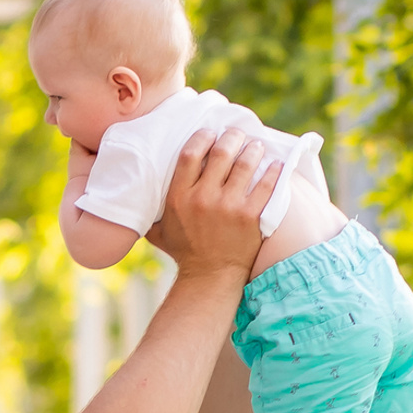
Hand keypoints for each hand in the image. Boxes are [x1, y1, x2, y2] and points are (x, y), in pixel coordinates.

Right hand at [148, 127, 277, 278]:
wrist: (209, 278)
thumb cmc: (184, 252)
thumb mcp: (160, 232)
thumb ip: (151, 212)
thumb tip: (137, 193)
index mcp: (179, 199)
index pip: (191, 154)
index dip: (203, 137)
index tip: (211, 134)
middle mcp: (203, 200)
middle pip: (222, 152)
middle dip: (232, 137)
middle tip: (237, 136)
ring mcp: (229, 207)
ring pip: (246, 163)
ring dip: (253, 149)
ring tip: (255, 147)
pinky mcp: (251, 216)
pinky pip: (267, 184)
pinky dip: (274, 170)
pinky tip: (275, 164)